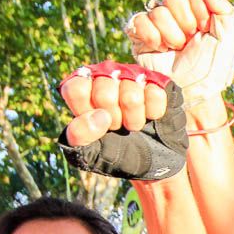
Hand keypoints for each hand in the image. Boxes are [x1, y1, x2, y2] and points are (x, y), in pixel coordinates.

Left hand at [58, 61, 186, 180]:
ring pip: (131, 95)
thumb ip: (79, 135)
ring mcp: (132, 75)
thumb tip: (99, 116)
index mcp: (82, 87)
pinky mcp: (157, 80)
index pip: (76, 90)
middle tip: (118, 125)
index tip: (97, 123)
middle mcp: (105, 75)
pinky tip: (150, 114)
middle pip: (104, 95)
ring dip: (135, 119)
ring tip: (134, 122)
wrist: (153, 158)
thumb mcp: (90, 151)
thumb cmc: (116, 150)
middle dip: (114, 120)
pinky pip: (155, 94)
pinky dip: (154, 112)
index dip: (88, 112)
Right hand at [128, 0, 233, 115]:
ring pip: (158, 10)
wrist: (193, 93)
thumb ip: (224, 8)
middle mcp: (177, 15)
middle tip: (190, 40)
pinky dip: (151, 36)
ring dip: (171, 34)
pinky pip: (138, 20)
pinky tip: (161, 49)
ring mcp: (158, 25)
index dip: (200, 7)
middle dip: (186, 21)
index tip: (205, 28)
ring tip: (177, 49)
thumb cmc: (214, 69)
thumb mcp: (230, 39)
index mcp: (199, 10)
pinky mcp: (140, 36)